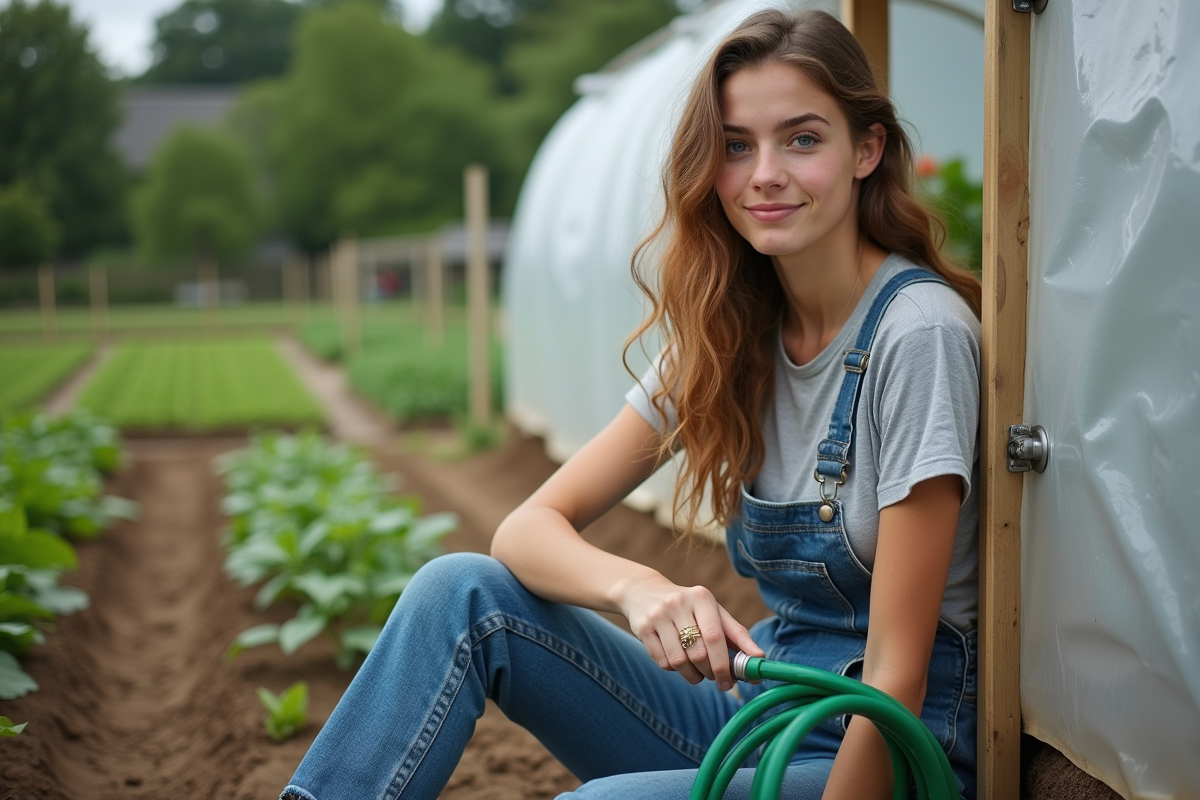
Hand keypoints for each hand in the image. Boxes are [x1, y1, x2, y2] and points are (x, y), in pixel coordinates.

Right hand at [618, 575, 763, 691]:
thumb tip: (759, 659)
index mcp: (701, 597)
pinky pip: (662, 662)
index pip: (716, 637)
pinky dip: (674, 670)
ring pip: (679, 662)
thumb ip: (737, 635)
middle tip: (714, 677)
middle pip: (698, 653)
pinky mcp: (642, 628)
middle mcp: (678, 604)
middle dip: (710, 672)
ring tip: (696, 671)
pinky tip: (677, 661)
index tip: (731, 682)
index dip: (724, 665)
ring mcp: (658, 616)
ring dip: (692, 675)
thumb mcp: (713, 612)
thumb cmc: (688, 607)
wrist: (644, 592)